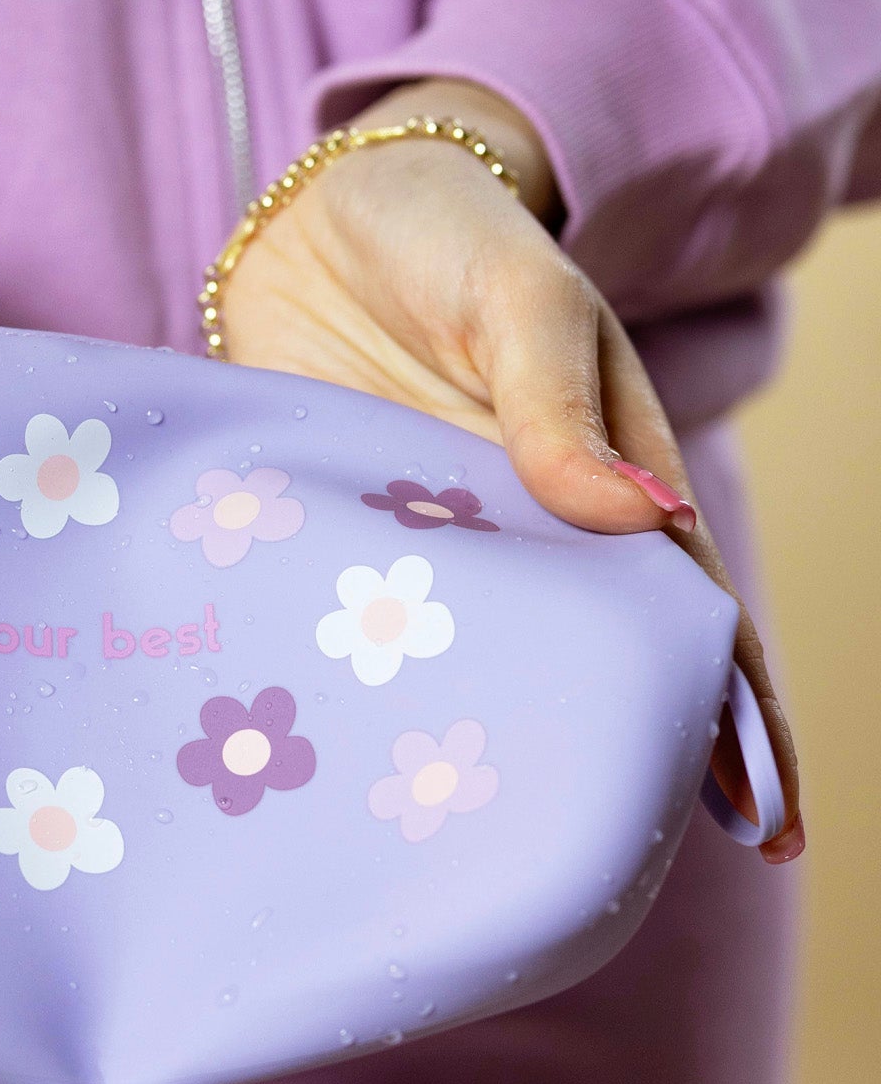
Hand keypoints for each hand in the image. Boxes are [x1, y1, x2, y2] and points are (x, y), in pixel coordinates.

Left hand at [220, 79, 801, 862]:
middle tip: (617, 871)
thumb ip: (561, 406)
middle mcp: (516, 525)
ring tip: (492, 852)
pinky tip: (358, 759)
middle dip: (610, 758)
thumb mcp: (519, 299)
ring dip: (485, 744)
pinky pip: (358, 616)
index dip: (726, 707)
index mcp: (599, 473)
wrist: (323, 213)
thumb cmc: (448, 237)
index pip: (681, 607)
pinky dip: (368, 683)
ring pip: (470, 658)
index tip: (760, 820)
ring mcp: (424, 537)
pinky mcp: (337, 530)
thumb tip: (637, 519)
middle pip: (580, 661)